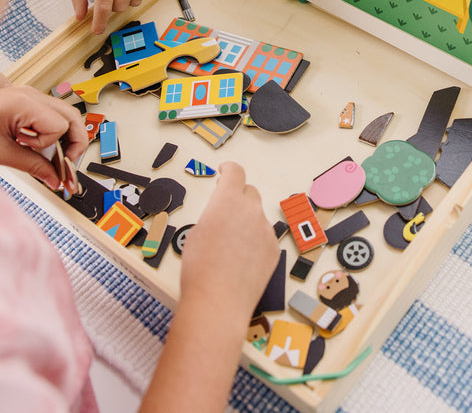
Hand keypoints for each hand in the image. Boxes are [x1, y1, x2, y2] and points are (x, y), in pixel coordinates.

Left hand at [0, 85, 87, 191]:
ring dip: (64, 137)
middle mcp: (29, 94)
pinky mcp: (22, 102)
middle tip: (66, 165)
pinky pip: (49, 115)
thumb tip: (55, 178)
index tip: (50, 165)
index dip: (55, 148)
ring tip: (53, 158)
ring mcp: (27, 96)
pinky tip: (38, 146)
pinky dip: (51, 132)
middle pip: (72, 115)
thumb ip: (33, 165)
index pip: (61, 126)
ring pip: (64, 114)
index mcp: (24, 102)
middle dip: (74, 142)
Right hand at [179, 162, 279, 319]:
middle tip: (226, 209)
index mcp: (227, 200)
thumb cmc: (199, 268)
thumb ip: (214, 215)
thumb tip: (222, 216)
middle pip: (249, 192)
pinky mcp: (274, 249)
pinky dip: (254, 242)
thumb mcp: (197, 232)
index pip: (235, 172)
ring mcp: (265, 230)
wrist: (218, 302)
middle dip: (238, 196)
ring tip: (229, 248)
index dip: (229, 169)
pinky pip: (264, 238)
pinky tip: (241, 261)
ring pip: (256, 218)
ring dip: (246, 223)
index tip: (225, 171)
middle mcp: (250, 210)